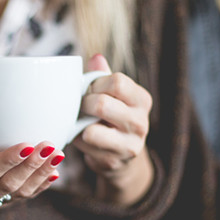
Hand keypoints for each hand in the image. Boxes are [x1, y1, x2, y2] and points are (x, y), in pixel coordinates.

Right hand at [0, 141, 64, 211]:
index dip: (7, 161)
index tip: (27, 145)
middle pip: (8, 185)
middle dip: (30, 166)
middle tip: (48, 146)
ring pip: (20, 193)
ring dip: (40, 174)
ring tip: (57, 154)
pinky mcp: (2, 204)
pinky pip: (24, 197)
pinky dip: (41, 184)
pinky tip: (54, 171)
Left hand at [72, 54, 153, 204]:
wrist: (120, 156)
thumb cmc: (112, 117)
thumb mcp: (113, 95)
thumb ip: (103, 76)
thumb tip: (96, 57)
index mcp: (142, 100)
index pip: (117, 81)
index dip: (96, 84)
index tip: (90, 89)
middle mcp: (140, 122)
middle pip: (101, 104)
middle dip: (83, 104)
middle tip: (81, 106)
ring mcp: (128, 145)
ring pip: (92, 131)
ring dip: (79, 124)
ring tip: (80, 122)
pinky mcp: (113, 161)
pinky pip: (84, 147)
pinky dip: (77, 140)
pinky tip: (81, 137)